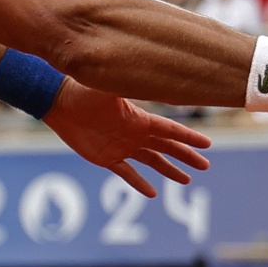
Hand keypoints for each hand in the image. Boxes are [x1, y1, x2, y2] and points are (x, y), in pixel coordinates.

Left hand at [43, 84, 213, 196]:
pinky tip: (152, 193)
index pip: (170, 130)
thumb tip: (139, 73)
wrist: (60, 104)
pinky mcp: (107, 158)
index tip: (207, 145)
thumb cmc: (82, 93)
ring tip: (186, 180)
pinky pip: (127, 173)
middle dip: (186, 156)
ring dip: (169, 170)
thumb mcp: (105, 89)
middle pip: (167, 147)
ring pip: (152, 161)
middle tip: (204, 166)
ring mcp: (122, 147)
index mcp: (139, 119)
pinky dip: (139, 183)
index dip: (189, 138)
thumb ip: (123, 84)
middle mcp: (135, 134)